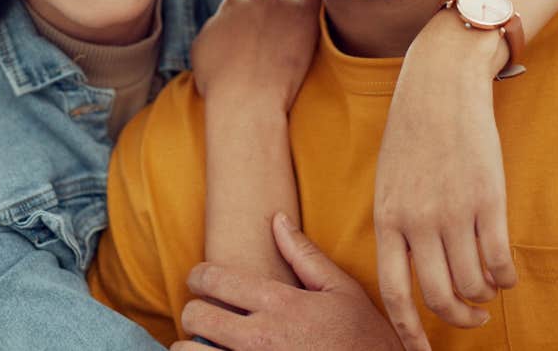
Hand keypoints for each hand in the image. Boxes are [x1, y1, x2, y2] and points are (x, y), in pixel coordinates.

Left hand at [171, 213, 402, 350]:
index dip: (198, 275)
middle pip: (195, 315)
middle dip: (195, 311)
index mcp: (280, 303)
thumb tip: (277, 219)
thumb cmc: (364, 338)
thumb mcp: (341, 290)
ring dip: (193, 347)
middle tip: (205, 314)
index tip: (199, 280)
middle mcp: (260, 337)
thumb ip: (304, 255)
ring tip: (208, 344)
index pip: (214, 279)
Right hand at [190, 0, 321, 113]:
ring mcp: (280, 2)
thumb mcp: (202, 51)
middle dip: (278, 4)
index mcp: (232, 3)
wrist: (246, 100)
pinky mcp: (303, 11)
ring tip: (303, 18)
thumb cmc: (221, 85)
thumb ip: (214, 29)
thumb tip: (222, 25)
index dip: (259, 14)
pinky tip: (318, 8)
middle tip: (286, 27)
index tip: (267, 30)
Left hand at [373, 11, 517, 350]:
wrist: (441, 86)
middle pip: (439, 297)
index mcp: (388, 218)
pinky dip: (505, 278)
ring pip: (472, 283)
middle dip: (458, 318)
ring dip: (483, 296)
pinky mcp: (489, 200)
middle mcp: (419, 221)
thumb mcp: (389, 180)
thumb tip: (411, 270)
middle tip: (471, 317)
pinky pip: (499, 261)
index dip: (408, 331)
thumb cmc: (413, 133)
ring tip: (488, 291)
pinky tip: (505, 275)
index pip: (394, 292)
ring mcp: (455, 212)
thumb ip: (397, 225)